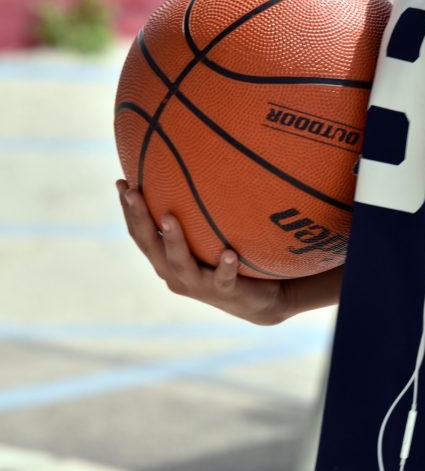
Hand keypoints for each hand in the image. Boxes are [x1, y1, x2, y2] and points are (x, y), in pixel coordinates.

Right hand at [116, 179, 289, 324]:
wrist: (258, 300)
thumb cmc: (230, 259)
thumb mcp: (210, 237)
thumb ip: (199, 213)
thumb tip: (197, 169)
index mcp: (167, 259)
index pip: (141, 233)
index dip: (128, 211)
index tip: (121, 182)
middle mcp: (176, 273)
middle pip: (150, 245)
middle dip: (138, 218)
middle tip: (132, 191)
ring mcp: (198, 285)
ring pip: (180, 263)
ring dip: (173, 240)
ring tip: (169, 217)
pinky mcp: (223, 292)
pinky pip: (223, 279)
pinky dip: (225, 267)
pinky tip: (229, 253)